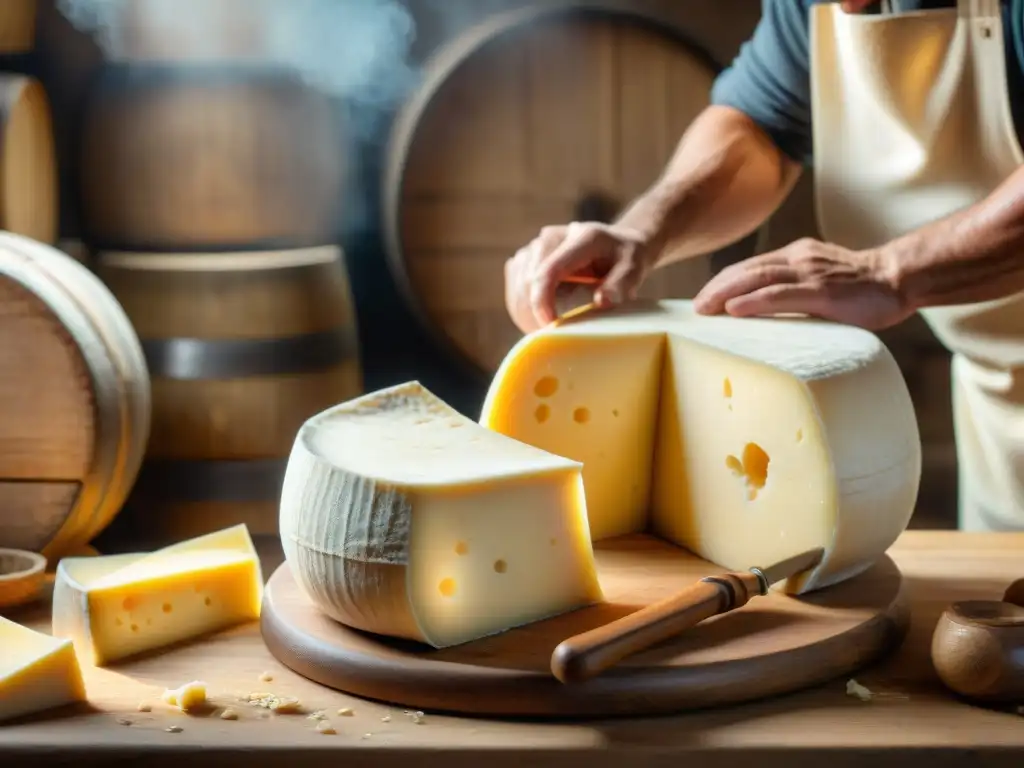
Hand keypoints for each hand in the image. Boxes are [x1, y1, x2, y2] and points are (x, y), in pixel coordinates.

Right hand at [504, 221, 655, 332]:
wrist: (617, 245)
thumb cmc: (627, 260)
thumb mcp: (634, 269)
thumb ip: (622, 284)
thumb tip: (602, 301)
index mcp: (581, 238)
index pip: (549, 270)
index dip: (542, 301)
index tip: (549, 326)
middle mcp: (553, 236)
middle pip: (528, 279)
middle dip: (535, 311)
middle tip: (554, 334)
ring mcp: (536, 245)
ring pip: (517, 283)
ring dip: (527, 310)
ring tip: (550, 325)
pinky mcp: (527, 256)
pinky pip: (514, 284)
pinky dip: (522, 305)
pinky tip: (541, 315)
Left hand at [692, 238, 911, 330]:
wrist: (899, 279)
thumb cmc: (861, 289)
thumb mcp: (820, 283)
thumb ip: (795, 292)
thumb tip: (766, 315)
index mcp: (796, 257)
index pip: (751, 266)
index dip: (724, 281)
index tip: (704, 298)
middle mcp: (798, 259)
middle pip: (747, 269)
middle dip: (717, 287)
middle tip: (695, 307)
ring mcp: (809, 272)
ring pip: (758, 277)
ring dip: (726, 292)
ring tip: (704, 308)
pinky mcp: (822, 291)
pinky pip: (781, 294)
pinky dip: (754, 301)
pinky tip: (734, 309)